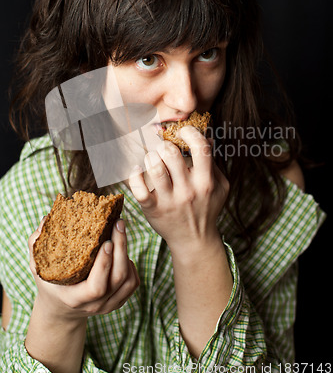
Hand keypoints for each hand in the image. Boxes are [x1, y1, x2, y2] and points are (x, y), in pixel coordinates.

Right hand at [28, 218, 139, 321]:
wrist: (60, 309)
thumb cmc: (50, 284)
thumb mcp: (38, 267)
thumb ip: (36, 244)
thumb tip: (46, 219)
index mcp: (75, 298)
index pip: (96, 287)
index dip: (104, 265)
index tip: (106, 241)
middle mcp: (95, 305)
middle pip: (117, 279)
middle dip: (121, 248)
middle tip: (118, 224)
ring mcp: (108, 305)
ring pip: (128, 281)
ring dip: (127, 253)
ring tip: (120, 232)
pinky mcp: (118, 301)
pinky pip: (133, 283)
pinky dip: (132, 266)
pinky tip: (122, 251)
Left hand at [129, 126, 228, 252]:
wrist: (194, 240)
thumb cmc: (206, 208)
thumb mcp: (220, 187)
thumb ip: (214, 163)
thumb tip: (207, 138)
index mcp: (206, 181)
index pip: (201, 148)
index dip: (190, 133)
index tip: (183, 132)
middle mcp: (188, 190)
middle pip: (171, 154)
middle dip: (165, 145)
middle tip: (163, 148)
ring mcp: (169, 201)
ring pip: (154, 168)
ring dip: (150, 157)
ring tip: (152, 158)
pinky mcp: (153, 209)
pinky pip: (138, 189)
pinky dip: (134, 176)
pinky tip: (137, 170)